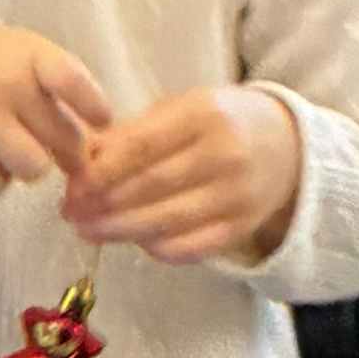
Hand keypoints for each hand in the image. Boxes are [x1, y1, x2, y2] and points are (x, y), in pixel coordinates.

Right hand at [0, 18, 114, 195]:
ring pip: (31, 168)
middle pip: (63, 139)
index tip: (103, 121)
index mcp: (34, 58)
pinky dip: (0, 178)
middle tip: (59, 142)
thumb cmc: (14, 68)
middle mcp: (5, 87)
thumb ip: (73, 99)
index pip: (68, 81)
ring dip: (35, 165)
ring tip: (25, 149)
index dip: (91, 105)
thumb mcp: (44, 63)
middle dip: (71, 148)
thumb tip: (90, 160)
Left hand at [66, 83, 301, 268]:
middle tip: (70, 212)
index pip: (142, 147)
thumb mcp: (182, 109)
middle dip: (103, 203)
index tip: (71, 185)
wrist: (289, 145)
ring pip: (167, 221)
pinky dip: (157, 248)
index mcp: (204, 114)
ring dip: (120, 229)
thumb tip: (80, 160)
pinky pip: (192, 247)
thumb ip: (132, 133)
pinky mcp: (242, 227)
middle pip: (151, 186)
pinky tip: (133, 241)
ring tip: (88, 229)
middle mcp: (225, 155)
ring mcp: (237, 195)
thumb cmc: (221, 122)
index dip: (102, 171)